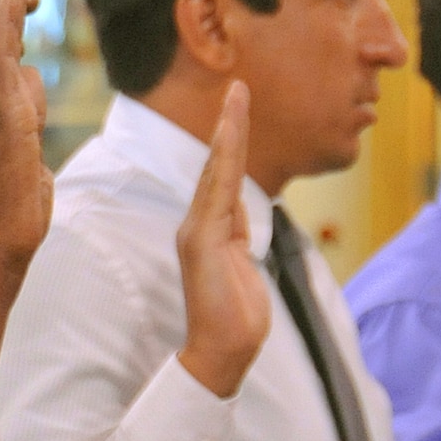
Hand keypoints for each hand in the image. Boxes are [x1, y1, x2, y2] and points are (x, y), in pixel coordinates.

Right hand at [176, 82, 270, 397]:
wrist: (223, 353)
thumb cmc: (235, 319)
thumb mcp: (243, 268)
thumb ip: (238, 239)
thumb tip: (240, 219)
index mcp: (208, 230)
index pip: (223, 177)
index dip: (231, 142)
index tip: (239, 109)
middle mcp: (197, 226)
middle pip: (216, 166)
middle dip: (228, 125)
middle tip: (239, 86)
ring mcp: (197, 232)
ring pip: (217, 172)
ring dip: (228, 133)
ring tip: (238, 98)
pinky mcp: (201, 242)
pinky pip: (217, 192)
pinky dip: (224, 160)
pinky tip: (231, 136)